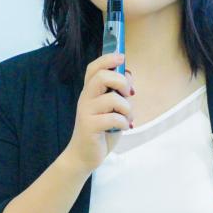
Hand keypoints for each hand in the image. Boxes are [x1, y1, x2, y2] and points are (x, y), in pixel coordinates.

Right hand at [62, 51, 135, 173]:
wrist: (84, 156)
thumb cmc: (101, 130)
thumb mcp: (113, 109)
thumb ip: (119, 93)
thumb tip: (129, 76)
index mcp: (90, 91)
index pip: (94, 68)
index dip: (107, 59)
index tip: (121, 57)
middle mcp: (86, 98)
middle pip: (101, 77)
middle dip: (121, 81)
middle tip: (128, 93)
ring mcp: (86, 112)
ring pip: (112, 99)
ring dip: (127, 108)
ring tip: (127, 118)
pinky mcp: (89, 126)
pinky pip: (113, 118)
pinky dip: (124, 122)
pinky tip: (122, 127)